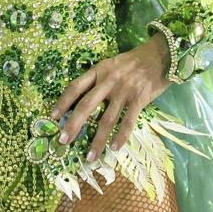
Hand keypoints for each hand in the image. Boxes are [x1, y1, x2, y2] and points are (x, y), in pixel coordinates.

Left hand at [49, 37, 170, 162]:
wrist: (160, 55)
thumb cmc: (133, 61)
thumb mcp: (111, 64)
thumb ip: (98, 79)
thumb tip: (81, 100)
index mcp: (99, 70)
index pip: (75, 87)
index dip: (63, 102)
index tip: (52, 117)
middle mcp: (109, 81)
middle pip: (87, 105)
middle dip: (74, 124)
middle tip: (63, 141)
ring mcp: (124, 91)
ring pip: (107, 119)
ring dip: (97, 140)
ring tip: (90, 156)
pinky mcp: (140, 99)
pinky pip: (128, 121)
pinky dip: (121, 136)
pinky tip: (114, 148)